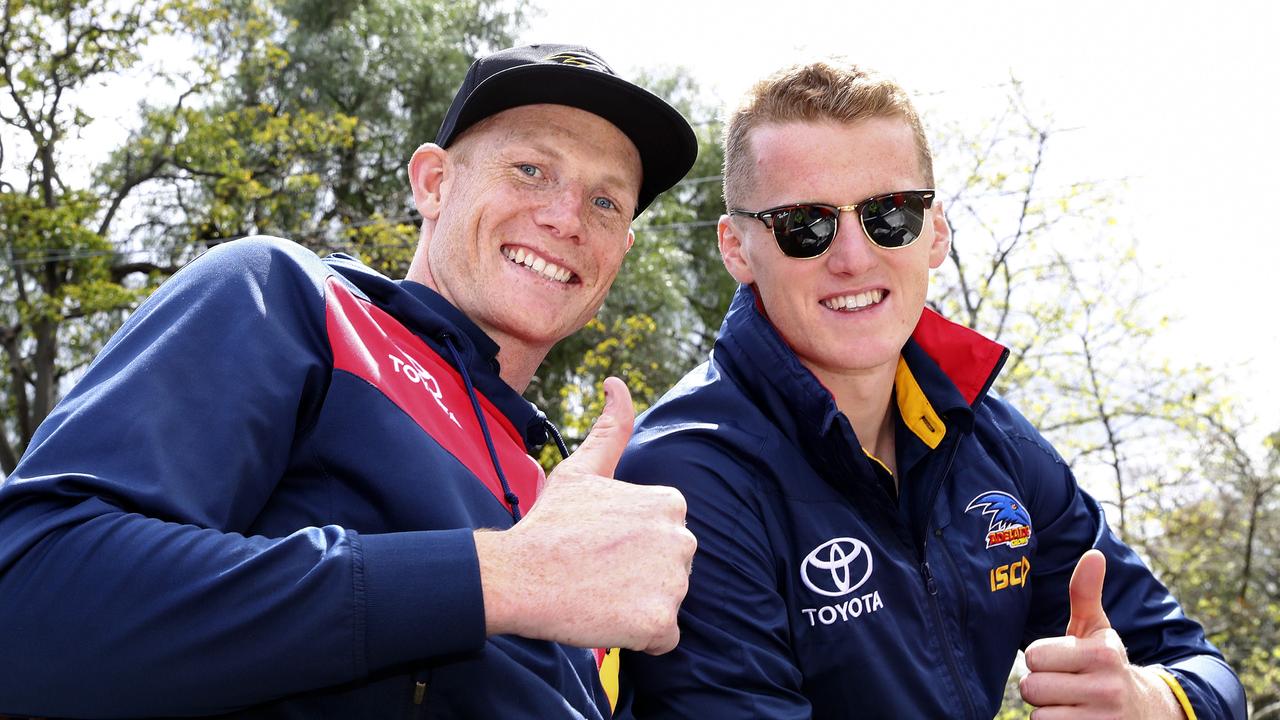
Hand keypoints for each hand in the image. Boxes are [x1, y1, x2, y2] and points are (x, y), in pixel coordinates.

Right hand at [474, 377, 695, 653]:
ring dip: (636, 606)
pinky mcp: (660, 620)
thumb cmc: (548, 523)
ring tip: (597, 594)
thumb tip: (616, 382)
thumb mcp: (581, 470)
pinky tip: (607, 619)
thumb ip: (610, 427)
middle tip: (595, 573)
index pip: (664, 539)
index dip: (630, 550)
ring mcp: (674, 581)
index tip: (598, 548)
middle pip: (670, 571)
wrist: (518, 574)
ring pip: (666, 603)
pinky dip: (639, 637)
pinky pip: (663, 639)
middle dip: (638, 578)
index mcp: (670, 503)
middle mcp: (682, 538)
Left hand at [1019, 550, 1184, 718]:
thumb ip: (1086, 593)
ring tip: (1070, 704)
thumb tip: (1093, 553)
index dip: (1042, 659)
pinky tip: (1073, 719)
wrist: (1145, 713)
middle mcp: (1108, 688)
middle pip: (1032, 687)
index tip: (1062, 662)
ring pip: (1039, 715)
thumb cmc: (1106, 665)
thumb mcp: (1098, 630)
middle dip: (1040, 687)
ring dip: (1047, 711)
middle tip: (1063, 685)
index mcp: (1103, 654)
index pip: (1035, 656)